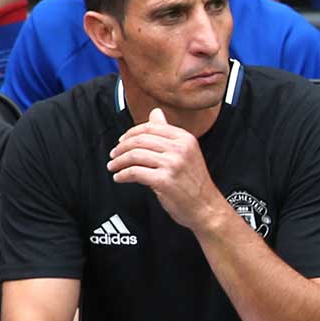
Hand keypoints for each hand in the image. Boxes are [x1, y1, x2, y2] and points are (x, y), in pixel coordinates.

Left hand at [107, 107, 223, 230]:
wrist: (206, 207)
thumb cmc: (194, 182)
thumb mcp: (186, 152)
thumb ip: (168, 133)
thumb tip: (155, 113)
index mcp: (185, 138)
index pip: (150, 127)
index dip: (131, 133)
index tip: (121, 141)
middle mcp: (180, 149)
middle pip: (140, 140)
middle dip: (121, 147)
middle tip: (114, 155)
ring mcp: (172, 164)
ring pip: (135, 155)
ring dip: (119, 161)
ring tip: (113, 166)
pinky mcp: (164, 181)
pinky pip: (135, 173)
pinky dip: (123, 175)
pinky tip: (120, 178)